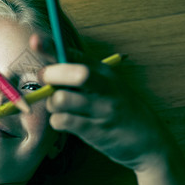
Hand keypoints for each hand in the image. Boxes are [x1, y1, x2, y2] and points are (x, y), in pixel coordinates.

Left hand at [31, 35, 181, 171]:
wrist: (150, 143)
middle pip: (73, 73)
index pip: (75, 54)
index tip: (34, 40)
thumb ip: (81, 77)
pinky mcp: (95, 131)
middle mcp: (105, 87)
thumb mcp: (108, 87)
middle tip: (44, 80)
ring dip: (52, 104)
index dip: (52, 47)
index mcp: (105, 72)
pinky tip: (68, 123)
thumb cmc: (120, 111)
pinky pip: (62, 121)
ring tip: (61, 108)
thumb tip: (45, 69)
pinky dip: (58, 121)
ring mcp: (101, 109)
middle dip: (50, 74)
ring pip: (61, 99)